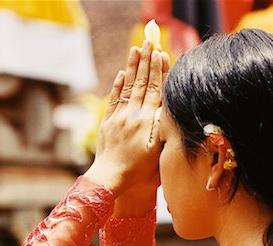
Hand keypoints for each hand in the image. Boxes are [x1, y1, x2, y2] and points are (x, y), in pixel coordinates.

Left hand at [84, 41, 169, 198]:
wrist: (110, 177)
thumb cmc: (137, 169)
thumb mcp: (155, 151)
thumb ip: (160, 127)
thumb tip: (165, 106)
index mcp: (145, 121)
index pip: (155, 90)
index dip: (159, 71)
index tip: (161, 54)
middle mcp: (131, 115)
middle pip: (141, 83)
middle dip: (146, 62)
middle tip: (150, 42)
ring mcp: (117, 117)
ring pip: (127, 87)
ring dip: (132, 67)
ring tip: (136, 49)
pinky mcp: (107, 122)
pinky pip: (113, 99)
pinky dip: (118, 85)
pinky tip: (122, 74)